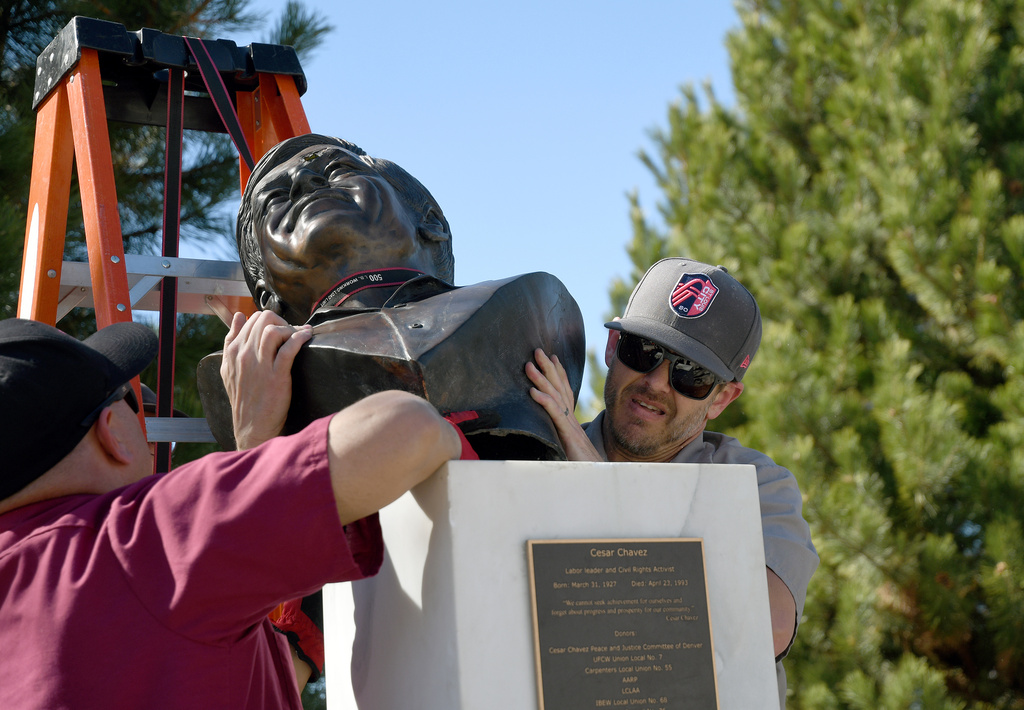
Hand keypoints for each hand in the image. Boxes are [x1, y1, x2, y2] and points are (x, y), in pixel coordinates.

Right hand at [220, 311, 311, 448]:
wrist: (252, 426)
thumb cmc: (244, 399)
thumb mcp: (229, 369)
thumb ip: (231, 341)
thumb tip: (239, 317)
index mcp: (233, 351)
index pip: (252, 319)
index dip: (270, 320)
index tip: (281, 328)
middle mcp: (244, 355)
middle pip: (264, 319)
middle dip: (282, 321)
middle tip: (292, 331)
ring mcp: (260, 365)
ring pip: (274, 329)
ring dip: (290, 328)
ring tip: (299, 335)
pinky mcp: (276, 375)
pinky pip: (289, 347)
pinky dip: (300, 337)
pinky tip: (306, 337)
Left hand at [526, 349, 601, 461]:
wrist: (599, 480)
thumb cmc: (584, 469)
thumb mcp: (569, 452)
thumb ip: (561, 442)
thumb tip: (551, 438)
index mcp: (571, 422)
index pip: (565, 392)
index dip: (558, 374)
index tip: (552, 359)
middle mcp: (571, 420)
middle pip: (560, 388)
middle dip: (548, 368)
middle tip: (537, 351)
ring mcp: (570, 426)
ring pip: (555, 397)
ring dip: (541, 379)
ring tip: (529, 365)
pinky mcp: (568, 436)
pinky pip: (555, 414)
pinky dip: (544, 401)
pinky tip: (532, 392)